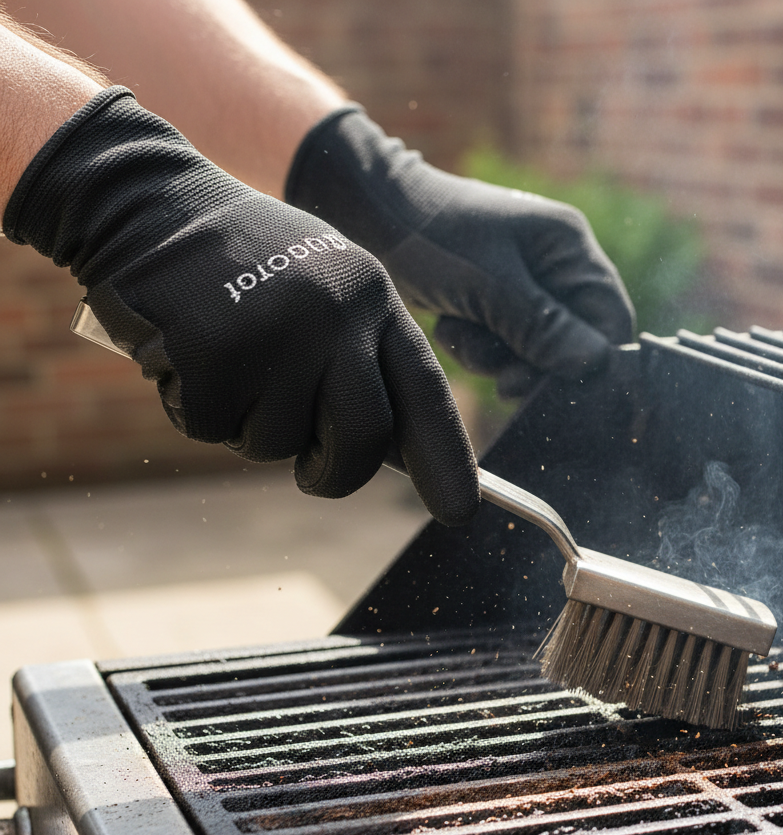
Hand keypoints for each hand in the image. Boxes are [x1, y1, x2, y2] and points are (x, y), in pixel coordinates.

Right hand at [3, 88, 478, 525]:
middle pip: (361, 440)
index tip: (461, 511)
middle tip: (312, 475)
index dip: (446, 459)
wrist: (146, 201)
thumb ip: (362, 361)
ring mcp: (276, 332)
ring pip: (275, 443)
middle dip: (335, 475)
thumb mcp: (323, 291)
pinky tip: (184, 353)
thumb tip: (396, 454)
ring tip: (225, 360)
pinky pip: (210, 428)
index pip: (424, 390)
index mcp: (371, 296)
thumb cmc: (245, 264)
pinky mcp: (212, 352)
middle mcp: (335, 313)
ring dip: (246, 426)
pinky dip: (193, 408)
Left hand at [286, 109, 635, 396]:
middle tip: (501, 379)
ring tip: (462, 336)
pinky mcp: (494, 302)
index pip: (610, 320)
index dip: (592, 362)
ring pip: (533, 351)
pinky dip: (477, 347)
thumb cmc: (431, 237)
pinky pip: (502, 345)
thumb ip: (542, 326)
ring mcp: (525, 285)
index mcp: (570, 247)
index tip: (558, 390)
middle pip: (572, 342)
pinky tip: (450, 327)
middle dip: (532, 364)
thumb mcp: (489, 284)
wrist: (368, 212)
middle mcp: (556, 266)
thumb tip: (595, 365)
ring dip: (497, 357)